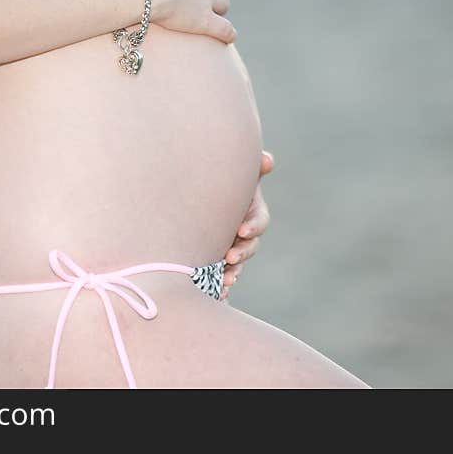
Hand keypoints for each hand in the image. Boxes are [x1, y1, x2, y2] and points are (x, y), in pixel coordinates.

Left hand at [221, 150, 273, 299]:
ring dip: (233, 273)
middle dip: (242, 254)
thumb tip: (267, 160)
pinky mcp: (215, 261)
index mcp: (249, 212)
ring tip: (224, 281)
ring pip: (236, 265)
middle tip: (229, 258)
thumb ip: (249, 168)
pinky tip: (216, 294)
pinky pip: (221, 277)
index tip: (241, 231)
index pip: (259, 222)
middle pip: (250, 247)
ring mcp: (231, 248)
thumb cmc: (213, 180)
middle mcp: (242, 232)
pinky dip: (220, 286)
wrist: (185, 196)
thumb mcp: (230, 174)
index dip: (253, 227)